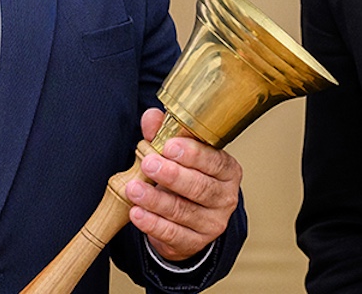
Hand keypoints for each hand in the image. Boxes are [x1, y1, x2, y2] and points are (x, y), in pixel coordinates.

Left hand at [123, 108, 242, 262]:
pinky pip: (173, 234)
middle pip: (201, 188)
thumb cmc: (186, 176)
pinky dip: (153, 224)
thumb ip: (164, 133)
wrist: (189, 219)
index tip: (170, 146)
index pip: (215, 161)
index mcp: (227, 170)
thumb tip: (151, 117)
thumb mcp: (178, 154)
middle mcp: (225, 198)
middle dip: (173, 176)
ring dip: (156, 200)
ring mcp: (212, 223)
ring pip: (184, 211)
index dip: (193, 154)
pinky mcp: (194, 243)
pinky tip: (136, 213)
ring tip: (134, 189)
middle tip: (149, 164)